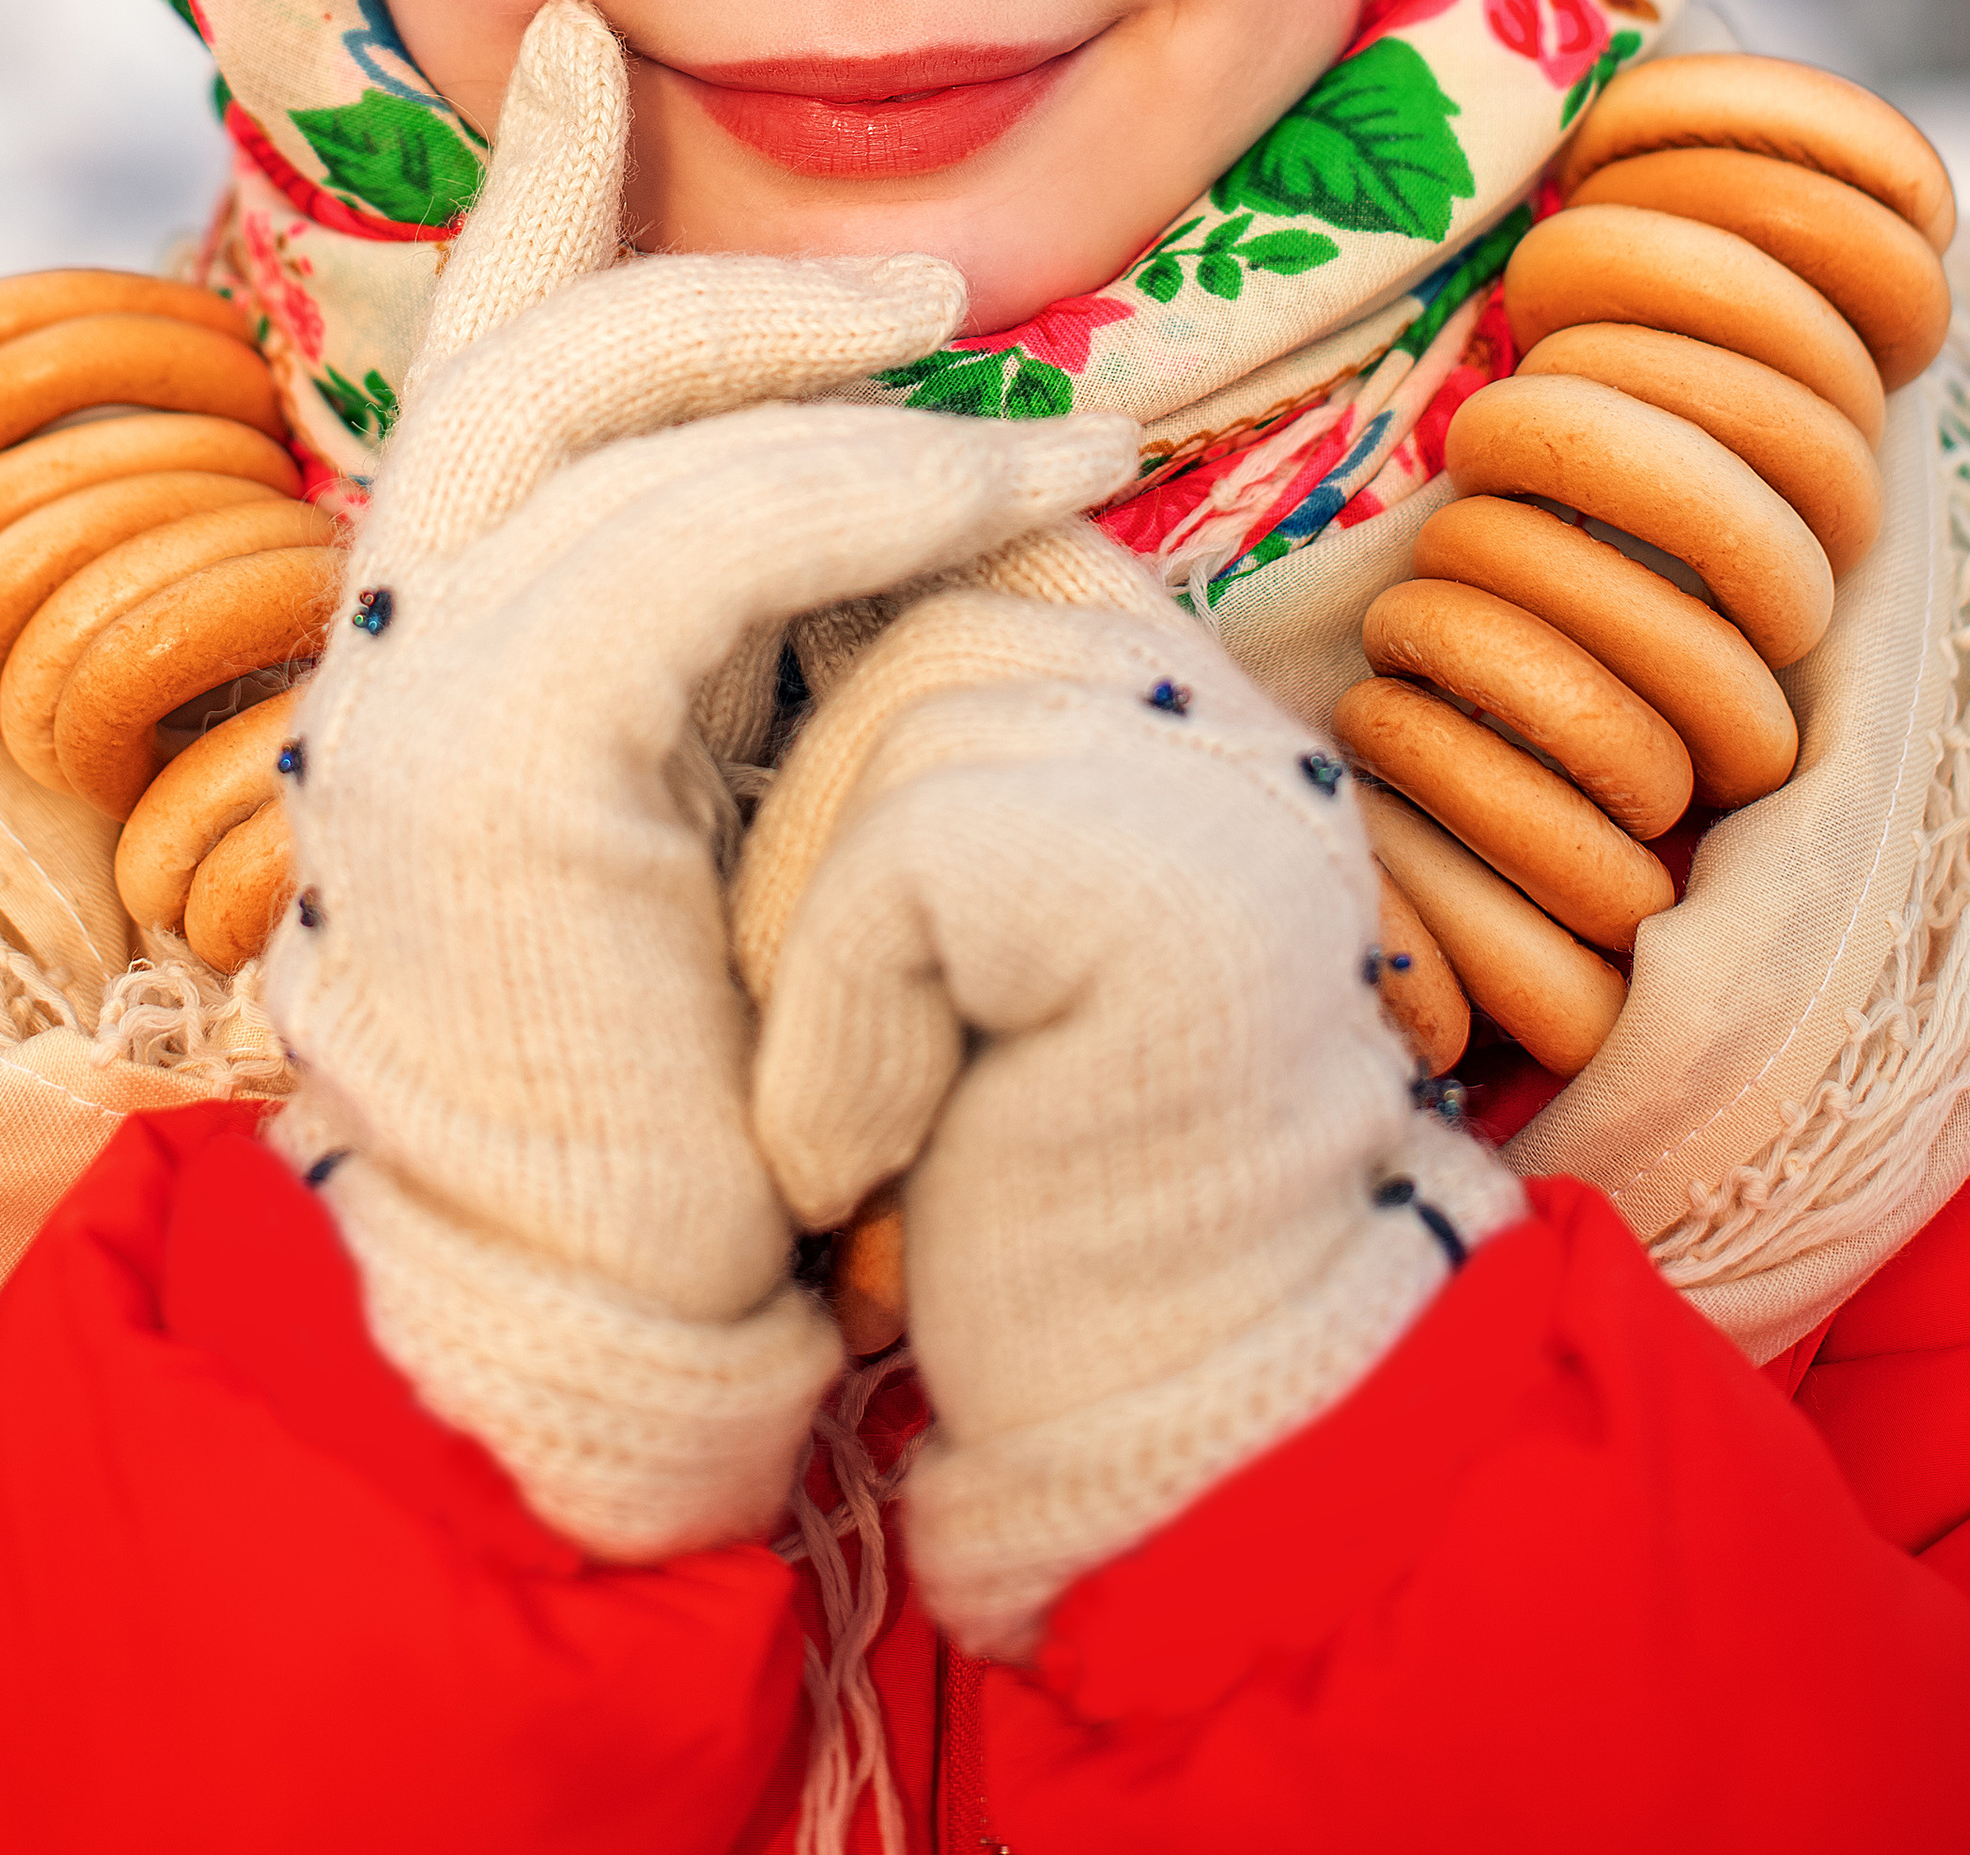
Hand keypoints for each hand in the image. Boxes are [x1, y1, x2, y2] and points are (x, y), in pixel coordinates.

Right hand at [266, 0, 1138, 1558]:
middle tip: (940, 293)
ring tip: (1048, 423)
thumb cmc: (701, 1069)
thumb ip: (735, 635)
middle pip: (538, 342)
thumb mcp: (716, 788)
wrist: (603, 1309)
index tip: (579, 33)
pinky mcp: (486, 742)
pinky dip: (867, 488)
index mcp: (440, 625)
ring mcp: (410, 676)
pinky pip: (693, 529)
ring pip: (610, 403)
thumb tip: (878, 480)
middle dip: (738, 276)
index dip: (528, 178)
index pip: (477, 352)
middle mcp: (389, 627)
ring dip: (847, 380)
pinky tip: (1002, 506)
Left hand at [740, 583, 1523, 1653]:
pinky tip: (864, 1161)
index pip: (952, 536)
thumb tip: (743, 579)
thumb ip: (891, 745)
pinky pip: (911, 853)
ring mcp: (1227, 785)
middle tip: (832, 1052)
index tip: (796, 872)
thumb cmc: (1002, 1184)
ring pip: (896, 708)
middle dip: (794, 832)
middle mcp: (1227, 710)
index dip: (812, 660)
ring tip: (857, 1114)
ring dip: (805, 939)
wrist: (1144, 1432)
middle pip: (901, 606)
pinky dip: (838, 1025)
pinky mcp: (1179, 892)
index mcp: (1170, 688)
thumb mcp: (928, 929)